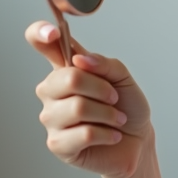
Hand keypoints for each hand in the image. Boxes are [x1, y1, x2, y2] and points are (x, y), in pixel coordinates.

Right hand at [26, 21, 152, 177]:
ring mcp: (51, 118)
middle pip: (68, 79)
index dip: (40, 33)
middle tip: (114, 98)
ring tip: (116, 119)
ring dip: (108, 114)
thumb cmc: (126, 106)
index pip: (40, 43)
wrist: (138, 139)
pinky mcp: (58, 144)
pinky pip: (84, 134)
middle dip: (102, 88)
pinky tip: (111, 136)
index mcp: (64, 69)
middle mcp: (51, 91)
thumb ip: (104, 64)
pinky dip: (107, 134)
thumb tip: (81, 60)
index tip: (54, 32)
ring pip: (78, 108)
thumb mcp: (123, 78)